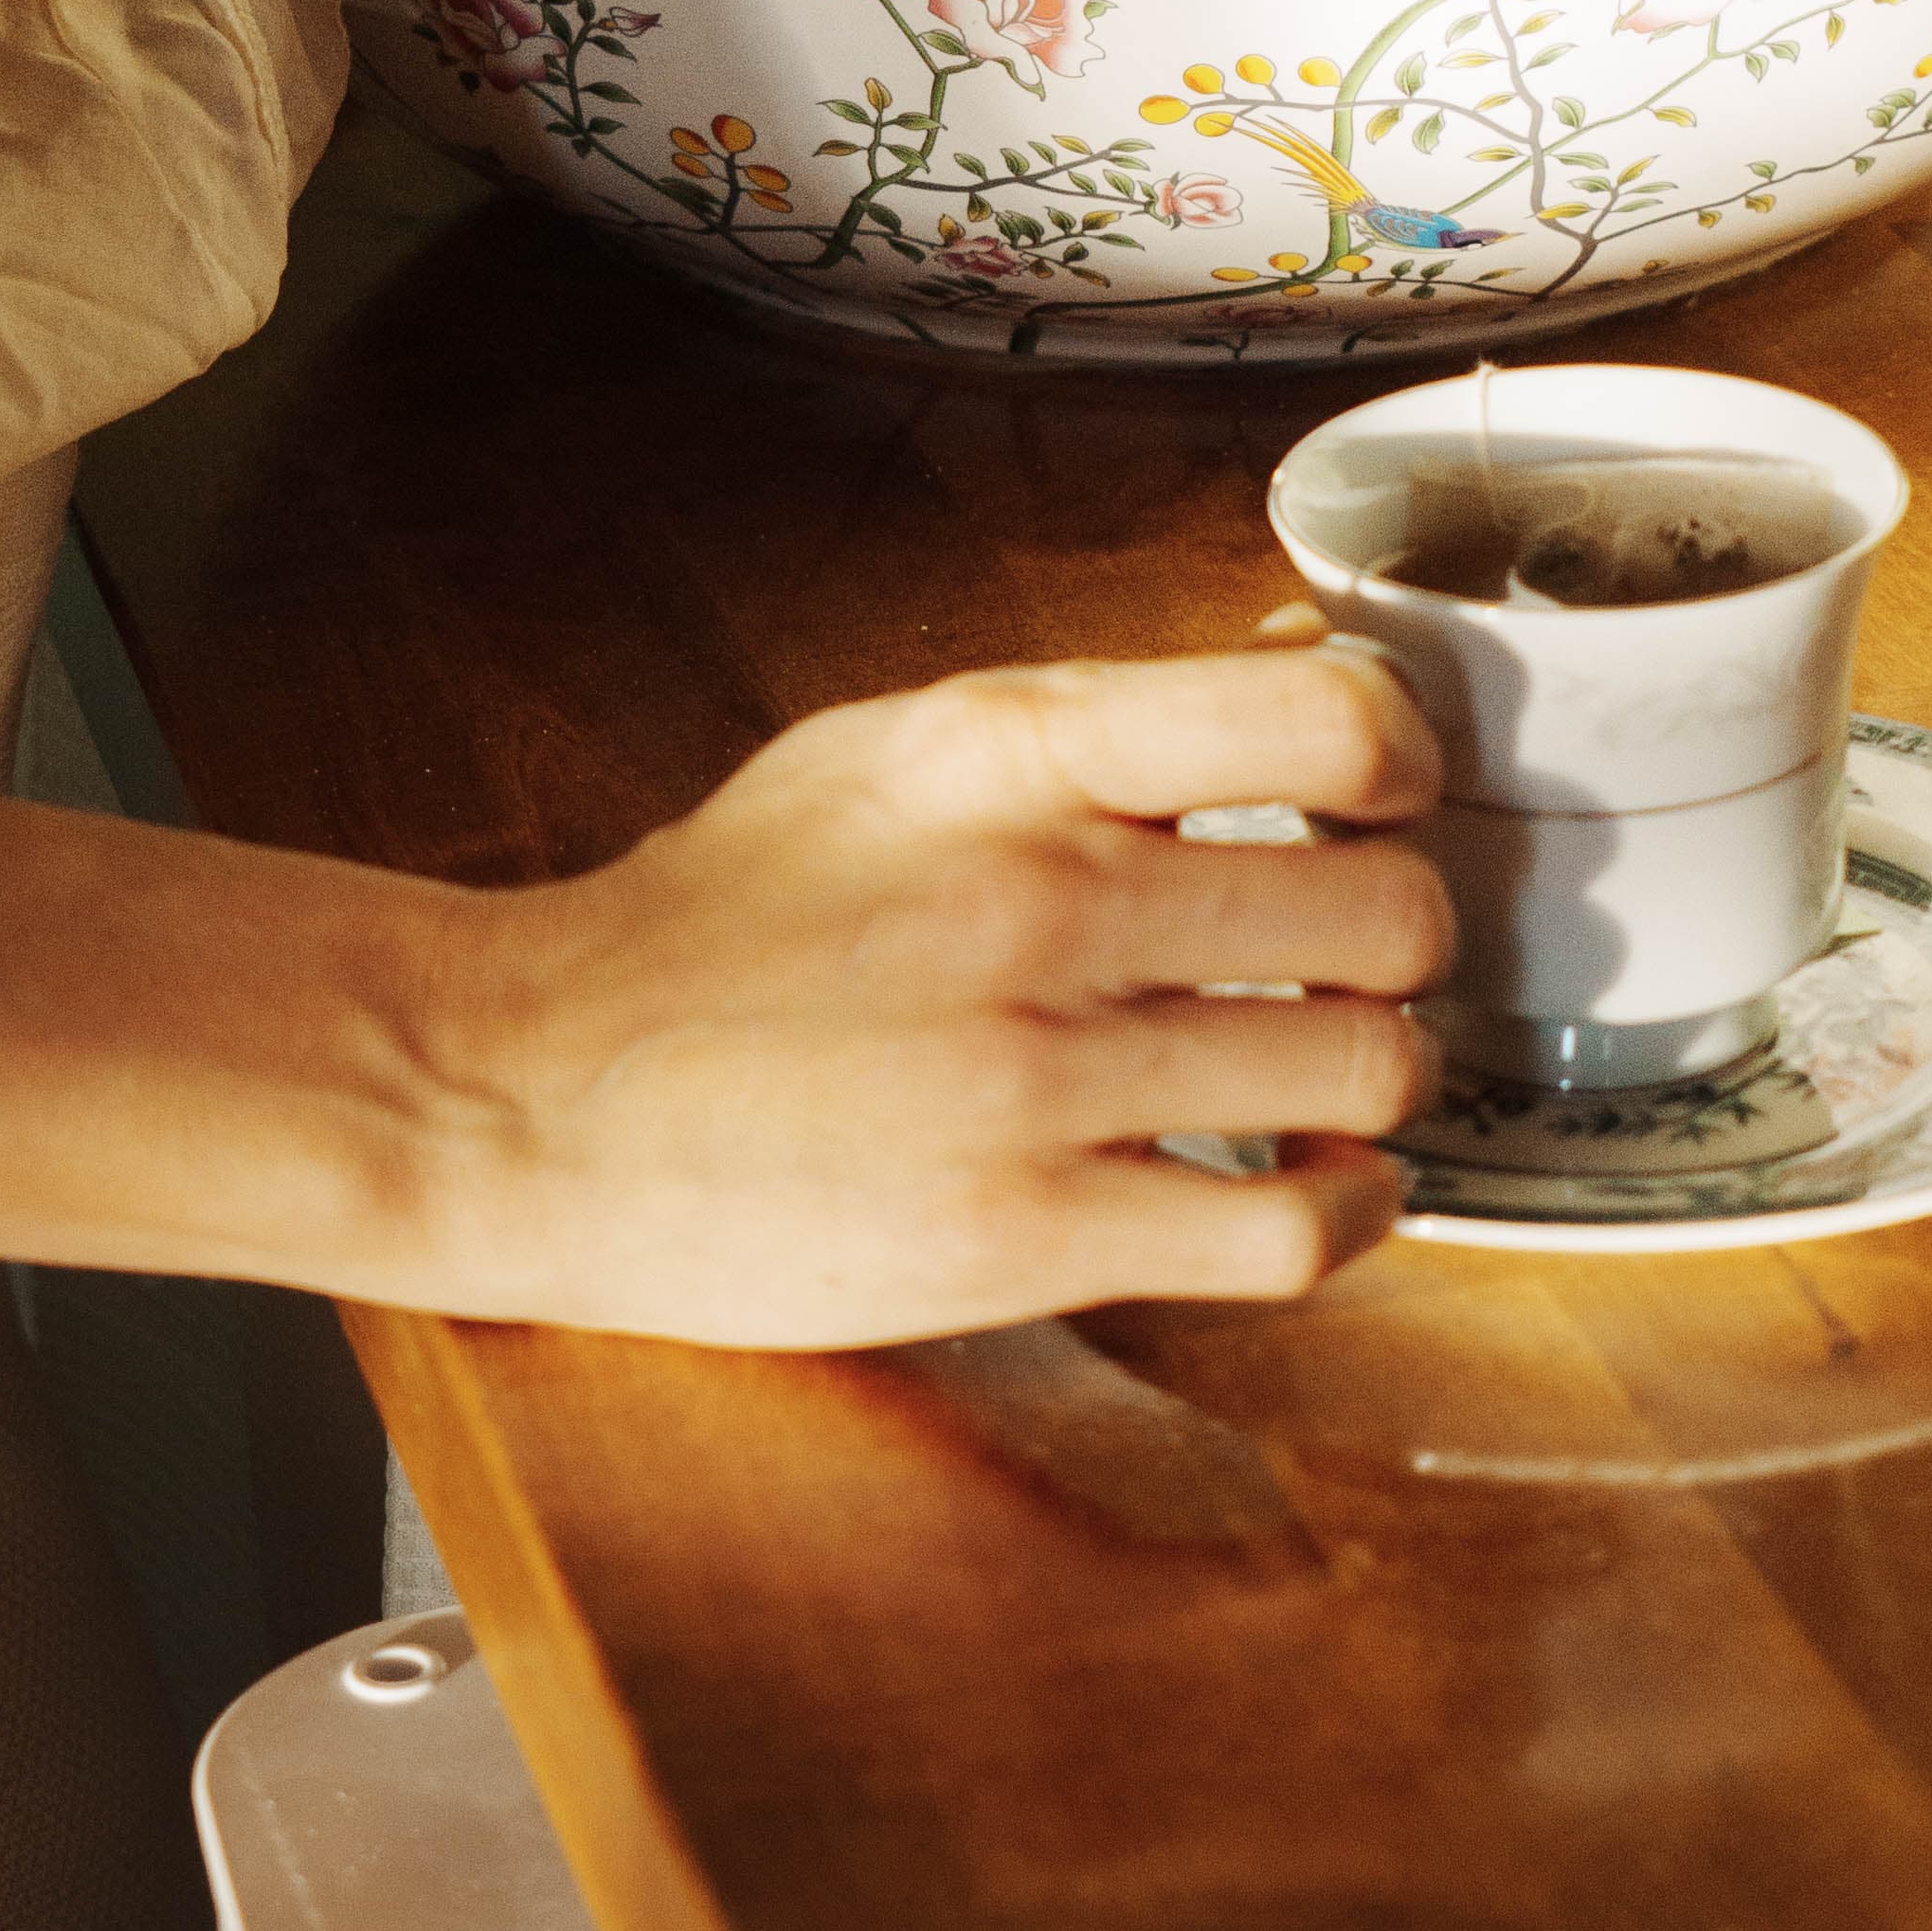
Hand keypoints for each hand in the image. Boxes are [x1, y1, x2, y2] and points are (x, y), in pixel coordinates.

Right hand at [411, 647, 1449, 1347]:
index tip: (1380, 801)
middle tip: (1348, 960)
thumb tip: (1300, 693)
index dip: (1401, 766)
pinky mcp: (1026, 1237)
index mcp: (1011, 751)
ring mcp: (1039, 1079)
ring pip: (1368, 1069)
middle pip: (1387, 912)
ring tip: (1328, 1074)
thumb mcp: (895, 751)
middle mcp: (1043, 900)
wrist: (530, 1090)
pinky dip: (1343, 1214)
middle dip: (1395, 941)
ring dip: (1376, 1076)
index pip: (1329, 721)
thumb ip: (1093, 729)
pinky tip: (1314, 1186)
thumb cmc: (719, 918)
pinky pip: (1292, 1232)